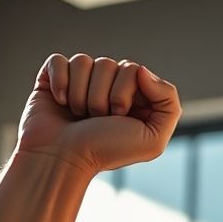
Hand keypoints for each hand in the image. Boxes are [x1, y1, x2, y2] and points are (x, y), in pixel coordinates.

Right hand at [16, 53, 181, 174]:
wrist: (62, 161)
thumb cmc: (106, 152)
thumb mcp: (153, 138)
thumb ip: (168, 103)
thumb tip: (142, 69)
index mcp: (133, 95)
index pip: (134, 69)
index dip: (124, 92)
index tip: (119, 117)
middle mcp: (108, 85)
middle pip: (108, 64)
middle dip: (101, 97)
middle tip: (97, 119)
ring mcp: (81, 81)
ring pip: (83, 62)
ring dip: (80, 95)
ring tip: (79, 116)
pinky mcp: (54, 79)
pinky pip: (58, 61)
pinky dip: (60, 82)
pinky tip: (60, 102)